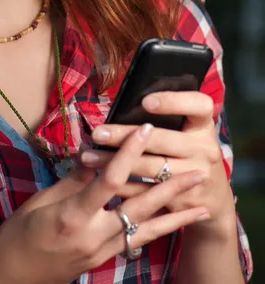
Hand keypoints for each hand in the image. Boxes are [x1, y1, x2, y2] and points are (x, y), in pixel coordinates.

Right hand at [0, 124, 208, 283]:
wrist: (9, 279)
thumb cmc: (18, 235)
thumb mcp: (42, 200)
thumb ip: (74, 179)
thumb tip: (96, 152)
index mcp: (73, 216)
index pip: (110, 180)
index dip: (130, 152)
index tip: (146, 129)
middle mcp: (93, 236)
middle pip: (140, 209)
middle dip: (171, 188)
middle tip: (199, 171)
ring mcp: (101, 252)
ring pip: (146, 231)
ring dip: (176, 216)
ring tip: (203, 204)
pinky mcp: (103, 260)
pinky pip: (136, 243)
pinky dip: (157, 231)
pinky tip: (174, 224)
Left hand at [84, 91, 235, 233]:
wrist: (212, 198)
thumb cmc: (189, 151)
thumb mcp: (188, 132)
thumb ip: (168, 118)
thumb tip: (125, 102)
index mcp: (204, 125)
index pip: (199, 105)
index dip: (174, 102)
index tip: (145, 101)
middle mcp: (204, 149)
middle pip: (162, 139)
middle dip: (125, 136)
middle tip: (98, 133)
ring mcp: (196, 175)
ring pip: (150, 167)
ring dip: (115, 163)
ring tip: (88, 156)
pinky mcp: (184, 199)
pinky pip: (147, 192)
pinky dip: (122, 186)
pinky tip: (99, 180)